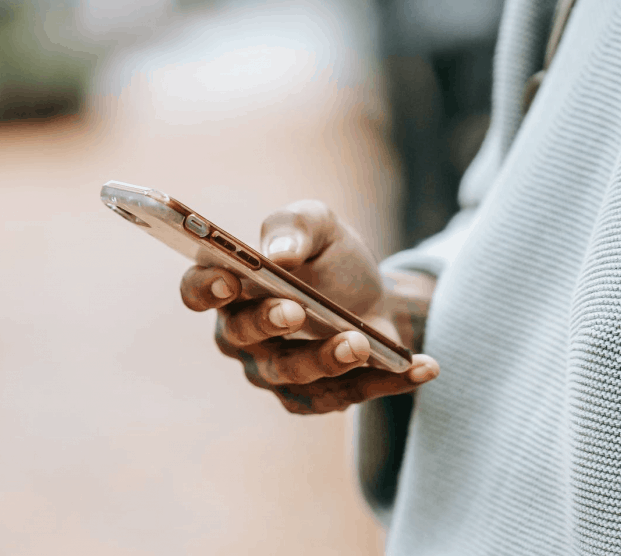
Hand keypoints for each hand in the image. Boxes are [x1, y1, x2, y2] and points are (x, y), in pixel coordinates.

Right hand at [180, 200, 438, 414]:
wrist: (370, 293)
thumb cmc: (328, 257)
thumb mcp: (318, 223)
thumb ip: (295, 225)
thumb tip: (278, 252)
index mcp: (230, 285)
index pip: (197, 290)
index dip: (206, 289)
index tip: (229, 280)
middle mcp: (241, 334)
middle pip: (241, 336)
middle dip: (267, 324)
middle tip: (295, 310)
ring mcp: (275, 371)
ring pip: (290, 375)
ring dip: (325, 360)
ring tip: (359, 342)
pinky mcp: (314, 396)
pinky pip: (343, 396)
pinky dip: (385, 382)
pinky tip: (423, 366)